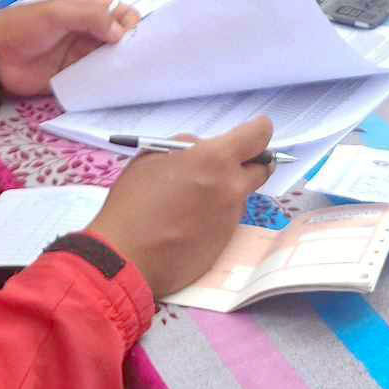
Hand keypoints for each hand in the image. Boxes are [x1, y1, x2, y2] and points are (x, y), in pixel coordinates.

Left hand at [0, 0, 138, 108]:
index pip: (122, 13)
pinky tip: (117, 93)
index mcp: (89, 10)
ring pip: (112, 62)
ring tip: (134, 80)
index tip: (136, 39)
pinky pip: (97, 82)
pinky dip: (108, 86)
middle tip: (140, 63)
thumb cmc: (25, 25)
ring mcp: (82, 56)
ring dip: (123, 69)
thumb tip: (122, 34)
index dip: (133, 24)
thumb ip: (91, 17)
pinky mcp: (74, 79)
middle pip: (122, 40)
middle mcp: (90, 32)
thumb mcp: (58, 13)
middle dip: (133, 49)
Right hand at [87, 117, 274, 296]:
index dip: (258, 130)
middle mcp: (232, 188)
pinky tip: (188, 223)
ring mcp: (231, 219)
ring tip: (192, 200)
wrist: (126, 257)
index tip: (252, 132)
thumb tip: (204, 149)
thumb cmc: (133, 202)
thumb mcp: (153, 156)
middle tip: (224, 166)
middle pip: (262, 168)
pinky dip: (216, 216)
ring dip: (228, 191)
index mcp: (216, 160)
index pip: (259, 136)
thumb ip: (188, 147)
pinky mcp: (225, 244)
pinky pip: (228, 220)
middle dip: (249, 163)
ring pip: (242, 195)